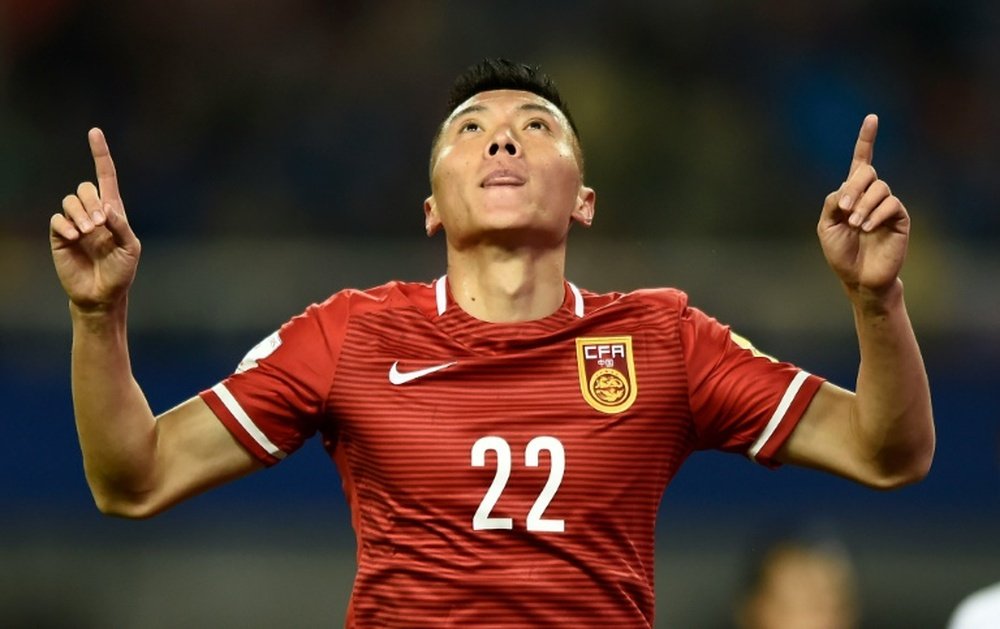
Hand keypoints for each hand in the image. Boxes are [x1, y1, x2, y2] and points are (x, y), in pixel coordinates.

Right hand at [50, 128, 140, 312]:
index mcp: (113, 212)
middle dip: (91, 202)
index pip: (106, 177)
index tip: (94, 132)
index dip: (100, 154)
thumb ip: (122, 227)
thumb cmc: (121, 272)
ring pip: (70, 201)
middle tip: (99, 225)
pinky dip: (66, 225)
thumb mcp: (131, 249)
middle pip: (85, 188)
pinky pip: (57, 220)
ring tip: (88, 233)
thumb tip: (107, 208)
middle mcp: (93, 213)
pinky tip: (75, 238)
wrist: (102, 294)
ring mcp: (75, 224)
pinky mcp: (61, 236)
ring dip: (80, 214)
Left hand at [817, 114, 908, 301]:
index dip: (866, 140)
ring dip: (863, 204)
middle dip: (853, 188)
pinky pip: (891, 203)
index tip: (872, 118)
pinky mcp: (899, 217)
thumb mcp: (826, 226)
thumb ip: (833, 202)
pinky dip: (876, 213)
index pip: (861, 161)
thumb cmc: (841, 253)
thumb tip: (847, 188)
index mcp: (852, 194)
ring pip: (879, 188)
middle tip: (844, 210)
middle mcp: (871, 195)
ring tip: (856, 225)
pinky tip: (868, 228)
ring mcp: (886, 205)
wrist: (859, 278)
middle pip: (866, 172)